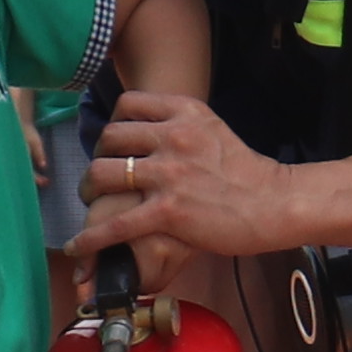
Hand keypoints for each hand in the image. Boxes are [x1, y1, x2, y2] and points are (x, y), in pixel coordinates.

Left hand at [71, 92, 305, 258]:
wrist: (274, 204)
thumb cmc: (247, 173)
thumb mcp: (213, 130)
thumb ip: (181, 125)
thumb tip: (148, 133)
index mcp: (185, 112)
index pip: (129, 104)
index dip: (113, 123)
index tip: (114, 143)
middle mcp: (173, 137)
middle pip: (109, 138)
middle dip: (97, 158)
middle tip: (101, 178)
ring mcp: (169, 174)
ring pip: (102, 174)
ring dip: (88, 191)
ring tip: (91, 204)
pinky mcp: (167, 212)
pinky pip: (114, 224)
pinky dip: (90, 239)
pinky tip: (77, 247)